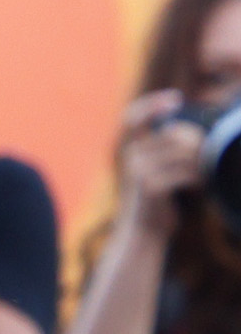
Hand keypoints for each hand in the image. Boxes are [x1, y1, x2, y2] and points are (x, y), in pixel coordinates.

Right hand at [121, 91, 218, 220]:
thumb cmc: (157, 201)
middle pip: (176, 134)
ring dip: (201, 164)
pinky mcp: (151, 186)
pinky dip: (200, 179)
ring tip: (202, 177)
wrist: (142, 233)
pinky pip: (187, 173)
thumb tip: (195, 132)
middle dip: (197, 144)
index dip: (153, 104)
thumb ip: (166, 151)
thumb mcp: (156, 171)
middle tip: (203, 161)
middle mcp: (132, 156)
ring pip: (185, 153)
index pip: (135, 117)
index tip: (176, 99)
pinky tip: (199, 188)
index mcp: (131, 149)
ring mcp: (140, 171)